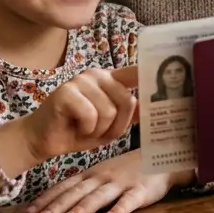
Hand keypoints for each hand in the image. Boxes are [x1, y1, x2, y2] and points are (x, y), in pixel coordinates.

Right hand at [13, 65, 138, 161]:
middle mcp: (96, 75)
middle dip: (117, 125)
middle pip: (127, 100)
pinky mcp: (66, 92)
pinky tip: (74, 127)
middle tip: (100, 131)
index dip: (150, 74)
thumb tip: (149, 107)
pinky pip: (91, 116)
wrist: (43, 140)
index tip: (170, 78)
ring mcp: (80, 81)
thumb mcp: (110, 126)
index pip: (135, 72)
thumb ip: (128, 114)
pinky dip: (86, 129)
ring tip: (84, 128)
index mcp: (109, 79)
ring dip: (99, 130)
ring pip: (109, 111)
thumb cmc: (77, 131)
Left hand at [26, 149, 191, 212]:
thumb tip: (57, 202)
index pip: (65, 186)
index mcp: (91, 174)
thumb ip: (84, 187)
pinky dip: (120, 210)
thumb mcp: (103, 174)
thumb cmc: (127, 169)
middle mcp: (102, 177)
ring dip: (83, 208)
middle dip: (58, 206)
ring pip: (99, 197)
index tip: (29, 212)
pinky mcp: (141, 190)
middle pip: (77, 193)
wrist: (161, 156)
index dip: (47, 198)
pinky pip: (130, 201)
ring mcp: (121, 183)